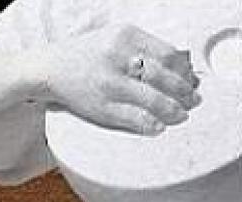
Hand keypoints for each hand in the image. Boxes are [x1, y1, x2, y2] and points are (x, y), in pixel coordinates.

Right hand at [32, 24, 200, 135]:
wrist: (48, 68)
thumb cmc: (90, 54)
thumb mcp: (117, 38)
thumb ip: (148, 49)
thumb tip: (186, 69)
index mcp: (125, 36)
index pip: (169, 56)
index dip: (186, 72)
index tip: (192, 81)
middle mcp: (117, 57)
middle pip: (166, 78)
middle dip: (186, 93)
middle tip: (194, 101)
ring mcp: (109, 83)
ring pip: (155, 101)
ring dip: (175, 111)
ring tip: (182, 115)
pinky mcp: (102, 107)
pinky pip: (137, 119)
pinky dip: (154, 124)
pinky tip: (161, 126)